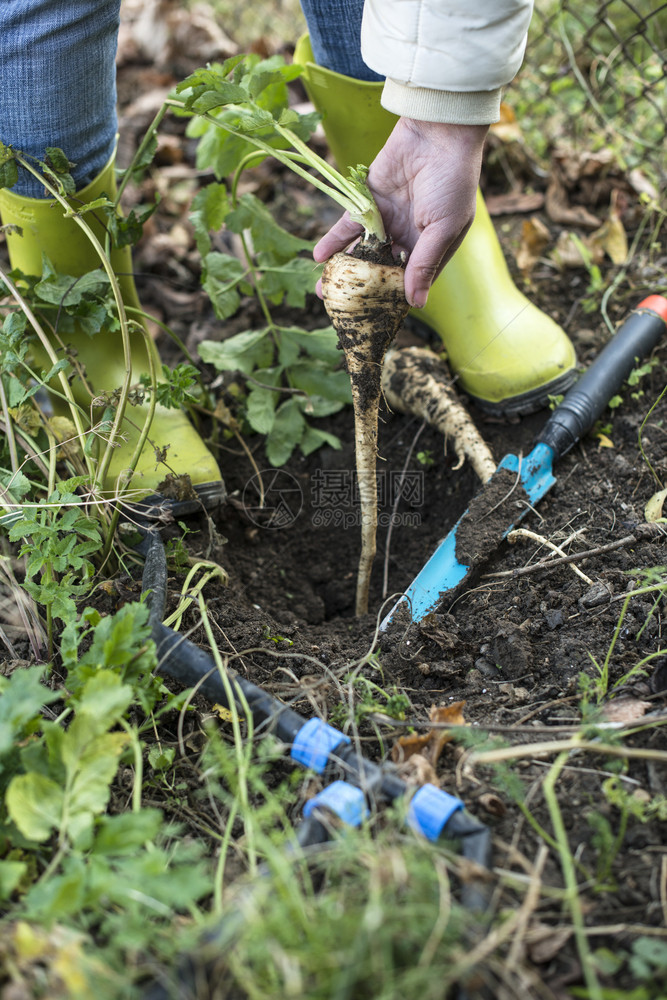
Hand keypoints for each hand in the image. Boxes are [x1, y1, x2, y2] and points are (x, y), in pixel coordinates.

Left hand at [313, 119, 488, 307]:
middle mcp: (408, 239)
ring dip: (342, 270)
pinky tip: (319, 258)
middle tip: (341, 310)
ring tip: (322, 291)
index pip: (409, 283)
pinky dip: (333, 240)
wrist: (438, 133)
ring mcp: (387, 221)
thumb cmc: (453, 181)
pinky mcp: (368, 202)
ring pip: (360, 252)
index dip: (393, 302)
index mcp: (431, 249)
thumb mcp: (443, 228)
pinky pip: (347, 226)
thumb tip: (416, 302)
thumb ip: (424, 263)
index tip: (374, 321)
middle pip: (380, 272)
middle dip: (361, 290)